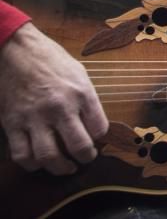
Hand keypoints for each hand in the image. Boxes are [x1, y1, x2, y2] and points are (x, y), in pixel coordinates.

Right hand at [0, 24, 107, 174]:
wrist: (16, 50)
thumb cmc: (50, 59)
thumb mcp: (79, 73)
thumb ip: (87, 99)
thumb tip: (94, 124)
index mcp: (81, 92)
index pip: (100, 128)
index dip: (100, 138)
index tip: (96, 139)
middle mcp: (60, 107)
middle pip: (78, 146)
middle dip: (85, 158)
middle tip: (85, 159)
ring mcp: (34, 117)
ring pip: (49, 156)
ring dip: (60, 168)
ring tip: (65, 167)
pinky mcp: (12, 123)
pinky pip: (22, 154)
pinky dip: (32, 164)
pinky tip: (38, 162)